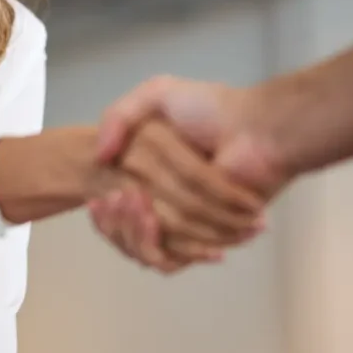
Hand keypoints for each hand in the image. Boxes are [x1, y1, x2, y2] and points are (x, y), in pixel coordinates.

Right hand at [86, 116, 266, 272]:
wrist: (255, 131)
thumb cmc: (211, 110)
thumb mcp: (158, 93)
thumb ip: (118, 116)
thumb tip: (99, 157)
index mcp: (151, 176)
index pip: (112, 208)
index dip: (102, 212)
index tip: (97, 198)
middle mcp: (165, 202)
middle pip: (124, 233)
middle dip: (115, 221)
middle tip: (118, 196)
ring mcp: (185, 222)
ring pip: (142, 248)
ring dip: (131, 231)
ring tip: (136, 202)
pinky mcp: (205, 238)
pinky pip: (171, 258)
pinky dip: (156, 246)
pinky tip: (150, 220)